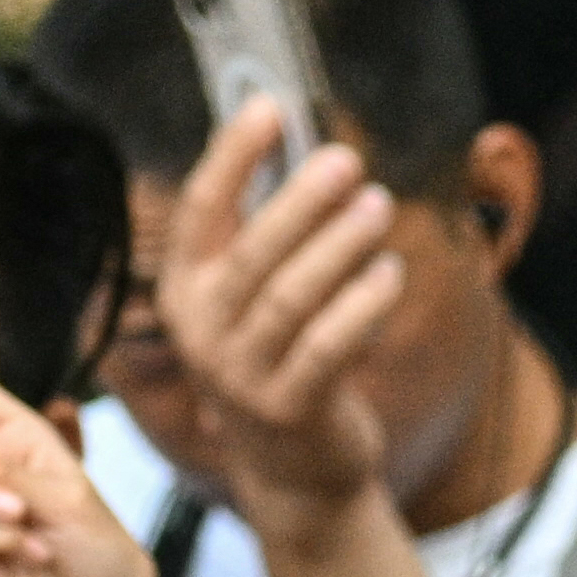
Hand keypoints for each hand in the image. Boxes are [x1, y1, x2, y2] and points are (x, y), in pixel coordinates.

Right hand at [150, 106, 412, 536]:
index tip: (270, 106)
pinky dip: (362, 306)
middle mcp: (200, 330)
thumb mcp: (256, 300)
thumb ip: (268, 235)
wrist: (293, 471)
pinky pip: (328, 347)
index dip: (233, 156)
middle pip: (253, 251)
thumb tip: (308, 148)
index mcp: (184, 288)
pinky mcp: (287, 409)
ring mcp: (239, 374)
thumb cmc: (281, 361)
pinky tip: (391, 271)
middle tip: (347, 160)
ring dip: (340, 246)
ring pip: (292, 297)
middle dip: (301, 200)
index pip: (202, 210)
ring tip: (379, 206)